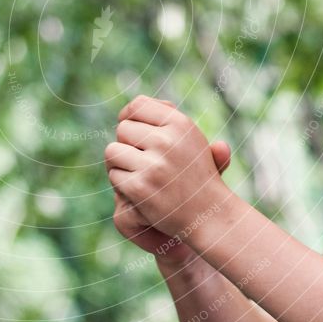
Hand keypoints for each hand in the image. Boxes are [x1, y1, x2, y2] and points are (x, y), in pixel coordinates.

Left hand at [105, 95, 227, 238]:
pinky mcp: (139, 187)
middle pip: (122, 129)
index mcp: (180, 124)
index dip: (128, 115)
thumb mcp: (192, 140)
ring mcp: (153, 165)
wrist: (210, 216)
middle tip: (139, 160)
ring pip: (112, 151)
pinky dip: (121, 185)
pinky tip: (138, 192)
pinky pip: (114, 175)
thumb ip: (166, 120)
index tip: (129, 129)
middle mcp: (167, 141)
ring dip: (119, 164)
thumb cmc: (197, 176)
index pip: (138, 105)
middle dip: (126, 144)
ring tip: (136, 174)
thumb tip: (133, 107)